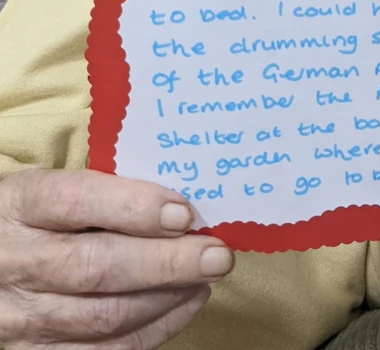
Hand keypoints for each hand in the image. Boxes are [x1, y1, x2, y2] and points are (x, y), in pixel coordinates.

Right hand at [0, 169, 233, 349]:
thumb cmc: (35, 223)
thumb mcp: (50, 194)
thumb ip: (104, 196)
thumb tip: (182, 211)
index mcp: (17, 207)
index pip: (74, 202)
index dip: (134, 207)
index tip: (184, 215)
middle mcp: (13, 262)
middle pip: (95, 266)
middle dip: (167, 262)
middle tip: (218, 256)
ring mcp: (19, 315)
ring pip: (104, 316)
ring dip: (168, 297)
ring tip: (205, 277)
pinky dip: (156, 328)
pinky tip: (184, 303)